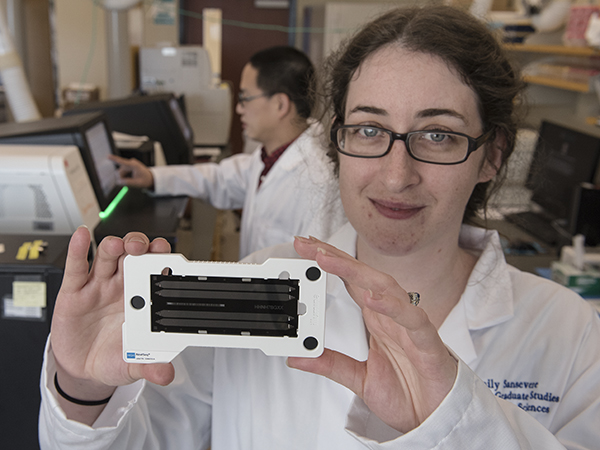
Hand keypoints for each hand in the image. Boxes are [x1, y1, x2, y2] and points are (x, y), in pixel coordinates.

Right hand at [50, 228, 174, 412]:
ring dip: (114, 246)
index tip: (170, 257)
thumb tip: (166, 374)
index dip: (162, 260)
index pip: (155, 272)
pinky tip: (82, 236)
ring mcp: (98, 285)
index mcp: (143, 299)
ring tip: (118, 245)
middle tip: (144, 248)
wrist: (82, 368)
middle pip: (133, 255)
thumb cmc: (113, 358)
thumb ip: (150, 367)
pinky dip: (79, 249)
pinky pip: (77, 266)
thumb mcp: (133, 365)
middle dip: (139, 247)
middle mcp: (122, 286)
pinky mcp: (74, 291)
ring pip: (108, 256)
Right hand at [109, 154, 153, 188]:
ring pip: (120, 172)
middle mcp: (131, 163)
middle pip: (120, 171)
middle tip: (129, 182)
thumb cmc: (146, 180)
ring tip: (132, 179)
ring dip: (124, 177)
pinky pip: (122, 172)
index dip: (114, 159)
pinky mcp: (128, 166)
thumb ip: (128, 182)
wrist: (150, 178)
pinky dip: (125, 176)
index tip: (108, 156)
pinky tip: (130, 177)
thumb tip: (119, 182)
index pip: (123, 162)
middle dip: (122, 178)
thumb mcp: (138, 183)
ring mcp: (129, 164)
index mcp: (134, 165)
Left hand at [289, 236, 457, 432]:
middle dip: (336, 258)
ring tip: (329, 260)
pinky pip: (412, 320)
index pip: (352, 282)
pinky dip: (393, 307)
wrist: (437, 419)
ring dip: (357, 272)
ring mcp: (409, 327)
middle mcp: (392, 317)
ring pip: (386, 288)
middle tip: (308, 244)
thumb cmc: (407, 394)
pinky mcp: (427, 344)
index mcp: (377, 319)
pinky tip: (371, 298)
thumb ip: (330, 364)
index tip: (306, 248)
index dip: (331, 262)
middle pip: (363, 277)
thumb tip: (297, 356)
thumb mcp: (358, 378)